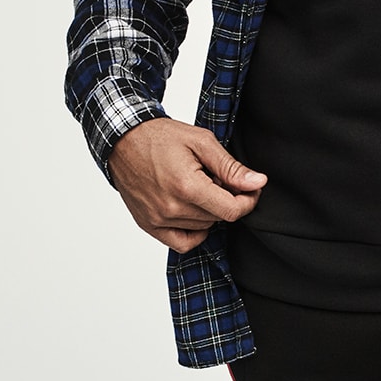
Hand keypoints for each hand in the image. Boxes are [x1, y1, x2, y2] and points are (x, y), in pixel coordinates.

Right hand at [108, 118, 266, 251]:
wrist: (122, 141)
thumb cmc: (159, 137)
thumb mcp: (201, 142)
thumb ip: (230, 167)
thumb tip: (257, 182)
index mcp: (187, 187)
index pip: (232, 211)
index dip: (248, 200)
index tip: (250, 188)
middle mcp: (171, 208)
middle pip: (219, 218)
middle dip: (225, 199)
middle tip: (215, 178)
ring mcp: (158, 220)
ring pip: (203, 227)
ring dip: (208, 211)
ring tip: (197, 187)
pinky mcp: (149, 225)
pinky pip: (182, 243)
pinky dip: (194, 232)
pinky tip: (193, 212)